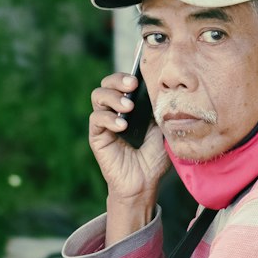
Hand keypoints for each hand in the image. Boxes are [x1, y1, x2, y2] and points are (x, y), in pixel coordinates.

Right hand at [89, 71, 168, 200]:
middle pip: (107, 83)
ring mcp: (105, 122)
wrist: (145, 182)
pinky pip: (96, 119)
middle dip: (118, 79)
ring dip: (113, 97)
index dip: (129, 74)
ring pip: (98, 96)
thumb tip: (156, 88)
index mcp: (132, 104)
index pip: (124, 81)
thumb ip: (156, 108)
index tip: (140, 76)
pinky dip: (108, 118)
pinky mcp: (97, 136)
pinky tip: (122, 126)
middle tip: (132, 85)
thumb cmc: (155, 156)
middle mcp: (116, 110)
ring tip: (128, 108)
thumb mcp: (162, 128)